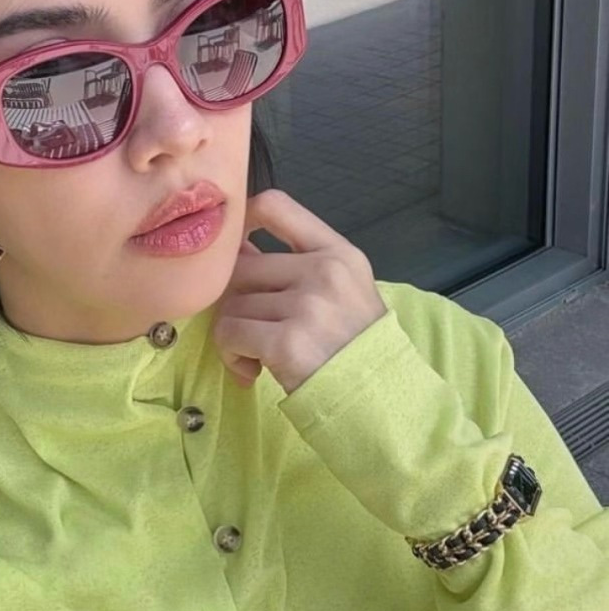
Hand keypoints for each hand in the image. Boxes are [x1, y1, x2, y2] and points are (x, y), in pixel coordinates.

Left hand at [213, 190, 387, 394]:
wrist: (382, 405)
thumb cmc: (355, 350)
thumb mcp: (343, 292)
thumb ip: (297, 265)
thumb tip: (235, 248)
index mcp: (339, 253)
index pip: (276, 205)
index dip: (242, 220)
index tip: (235, 249)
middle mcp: (324, 272)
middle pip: (241, 266)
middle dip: (235, 300)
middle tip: (251, 329)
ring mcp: (307, 306)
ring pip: (231, 304)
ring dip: (234, 333)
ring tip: (258, 355)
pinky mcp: (286, 342)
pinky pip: (229, 333)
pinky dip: (232, 355)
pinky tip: (253, 370)